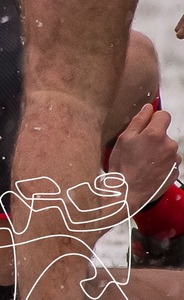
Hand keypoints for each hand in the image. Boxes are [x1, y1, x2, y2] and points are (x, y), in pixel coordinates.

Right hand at [109, 103, 178, 217]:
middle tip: (139, 148)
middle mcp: (170, 145)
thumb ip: (139, 120)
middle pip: (165, 134)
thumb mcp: (124, 138)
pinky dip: (162, 163)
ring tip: (144, 162)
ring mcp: (175, 160)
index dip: (154, 118)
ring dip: (159, 151)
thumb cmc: (122, 164)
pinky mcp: (176, 172)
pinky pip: (170, 162)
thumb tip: (149, 107)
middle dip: (154, 137)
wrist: (128, 192)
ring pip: (168, 149)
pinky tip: (149, 170)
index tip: (145, 125)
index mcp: (156, 134)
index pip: (164, 115)